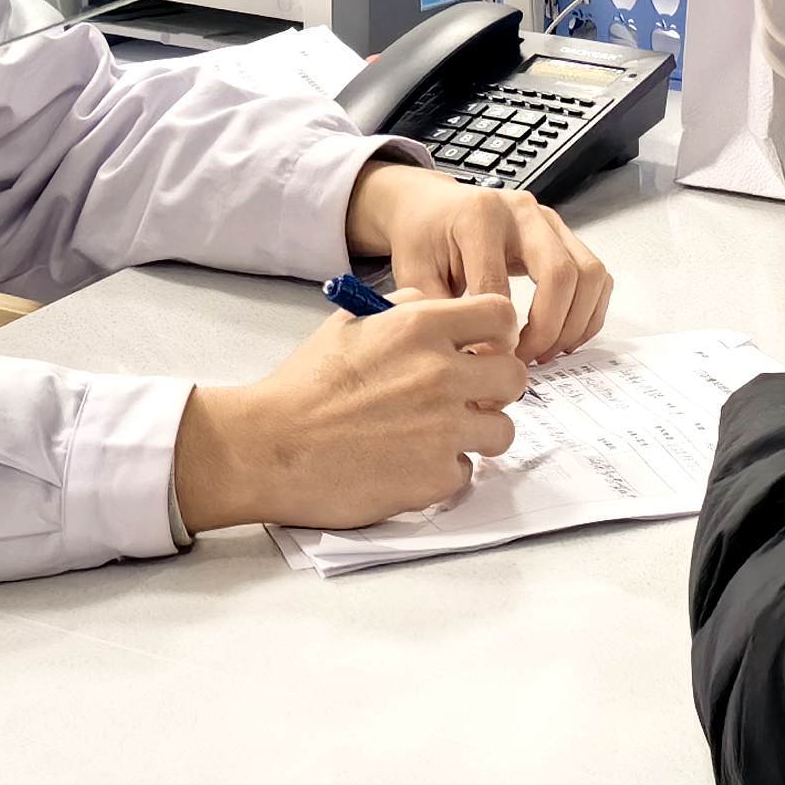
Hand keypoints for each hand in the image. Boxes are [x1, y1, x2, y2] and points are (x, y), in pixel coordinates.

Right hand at [173, 294, 525, 530]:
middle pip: (514, 376)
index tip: (486, 348)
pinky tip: (411, 462)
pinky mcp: (435, 476)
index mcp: (420, 328)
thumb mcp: (350, 323)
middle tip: (469, 397)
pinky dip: (445, 470)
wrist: (270, 447)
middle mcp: (440, 374)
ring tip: (440, 435)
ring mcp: (442, 429)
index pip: (501, 315)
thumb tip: (440, 307)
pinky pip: (466, 471)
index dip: (498, 334)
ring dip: (477, 433)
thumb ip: (404, 309)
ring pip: (502, 430)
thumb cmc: (305, 386)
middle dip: (495, 387)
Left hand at [346, 161, 614, 362]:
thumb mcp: (414, 274)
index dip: (499, 335)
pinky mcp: (564, 233)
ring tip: (546, 353)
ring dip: (574, 324)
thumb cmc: (423, 239)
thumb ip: (441, 315)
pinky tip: (562, 337)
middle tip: (526, 362)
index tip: (489, 364)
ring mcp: (549, 219)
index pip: (500, 286)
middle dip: (548, 330)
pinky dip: (588, 313)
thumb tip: (476, 360)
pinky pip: (597, 276)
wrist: (432, 207)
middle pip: (561, 274)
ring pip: (590, 274)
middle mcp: (522, 211)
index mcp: (480, 216)